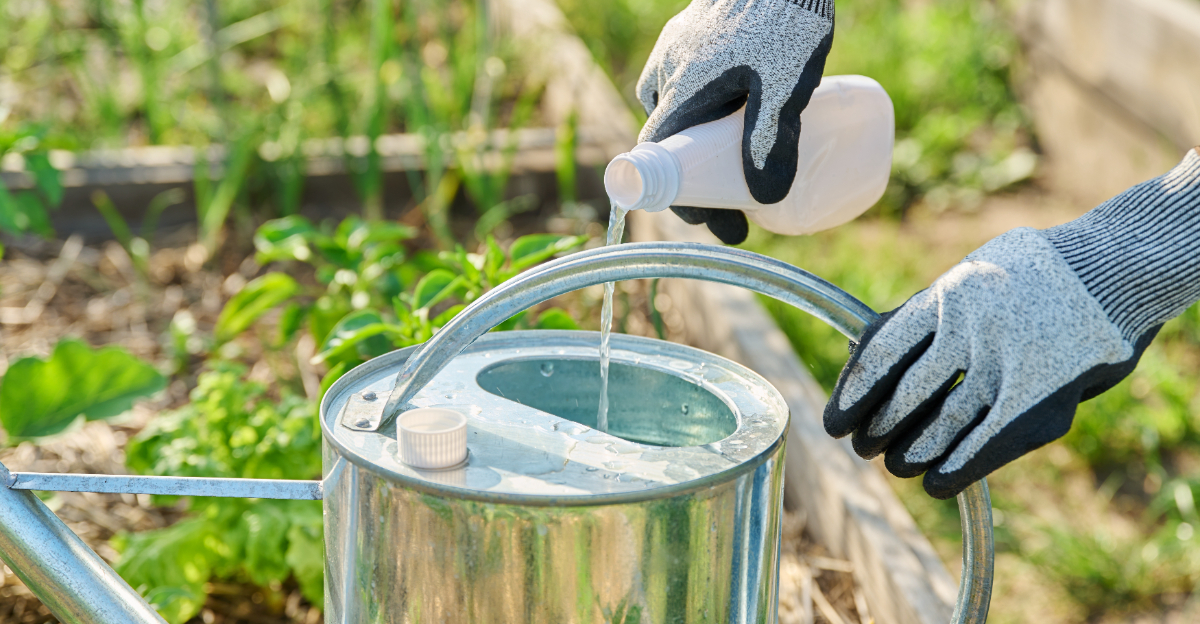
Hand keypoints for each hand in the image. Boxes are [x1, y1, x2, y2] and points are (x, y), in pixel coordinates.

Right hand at [637, 0, 833, 244]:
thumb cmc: (784, 17)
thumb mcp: (785, 84)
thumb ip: (772, 139)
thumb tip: (766, 198)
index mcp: (682, 90)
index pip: (666, 162)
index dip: (689, 202)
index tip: (723, 225)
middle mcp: (668, 72)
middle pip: (673, 145)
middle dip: (702, 184)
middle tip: (741, 211)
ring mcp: (676, 51)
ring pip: (679, 115)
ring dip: (703, 150)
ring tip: (742, 172)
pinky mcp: (691, 36)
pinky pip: (687, 88)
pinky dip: (706, 116)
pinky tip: (737, 119)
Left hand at [824, 148, 1199, 498]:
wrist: (1111, 272)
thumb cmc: (1029, 275)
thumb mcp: (968, 278)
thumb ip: (919, 315)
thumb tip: (859, 354)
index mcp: (946, 295)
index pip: (880, 355)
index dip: (852, 395)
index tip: (835, 422)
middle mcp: (973, 332)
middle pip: (903, 398)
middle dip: (875, 430)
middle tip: (861, 445)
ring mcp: (1008, 368)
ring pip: (939, 428)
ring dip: (909, 454)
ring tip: (895, 463)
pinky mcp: (1041, 402)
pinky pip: (981, 448)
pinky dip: (952, 472)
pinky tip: (934, 482)